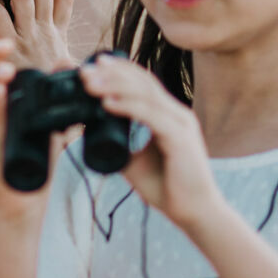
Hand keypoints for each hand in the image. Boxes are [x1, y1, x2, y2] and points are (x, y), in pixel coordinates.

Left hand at [77, 56, 221, 232]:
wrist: (194, 214)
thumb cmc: (168, 187)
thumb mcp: (135, 161)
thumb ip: (119, 144)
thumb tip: (89, 133)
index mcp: (169, 115)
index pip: (144, 83)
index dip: (120, 70)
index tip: (94, 63)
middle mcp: (176, 114)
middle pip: (142, 83)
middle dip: (111, 74)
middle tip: (84, 71)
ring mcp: (180, 124)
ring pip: (145, 95)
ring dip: (114, 86)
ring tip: (89, 84)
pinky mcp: (180, 139)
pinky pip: (151, 116)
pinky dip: (128, 107)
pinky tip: (107, 103)